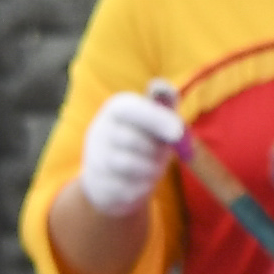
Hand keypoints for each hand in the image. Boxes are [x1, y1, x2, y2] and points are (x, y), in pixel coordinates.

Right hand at [74, 89, 190, 217]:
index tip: (178, 132)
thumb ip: (164, 103)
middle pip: (133, 140)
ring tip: (151, 165)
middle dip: (156, 150)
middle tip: (162, 152)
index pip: (130, 108)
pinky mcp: (97, 184)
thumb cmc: (145, 141)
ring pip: (131, 165)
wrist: (115, 177)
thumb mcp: (157, 120)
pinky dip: (143, 186)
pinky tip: (138, 181)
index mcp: (116, 108)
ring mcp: (95, 158)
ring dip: (151, 168)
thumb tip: (161, 86)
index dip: (155, 119)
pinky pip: (129, 187)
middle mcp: (100, 129)